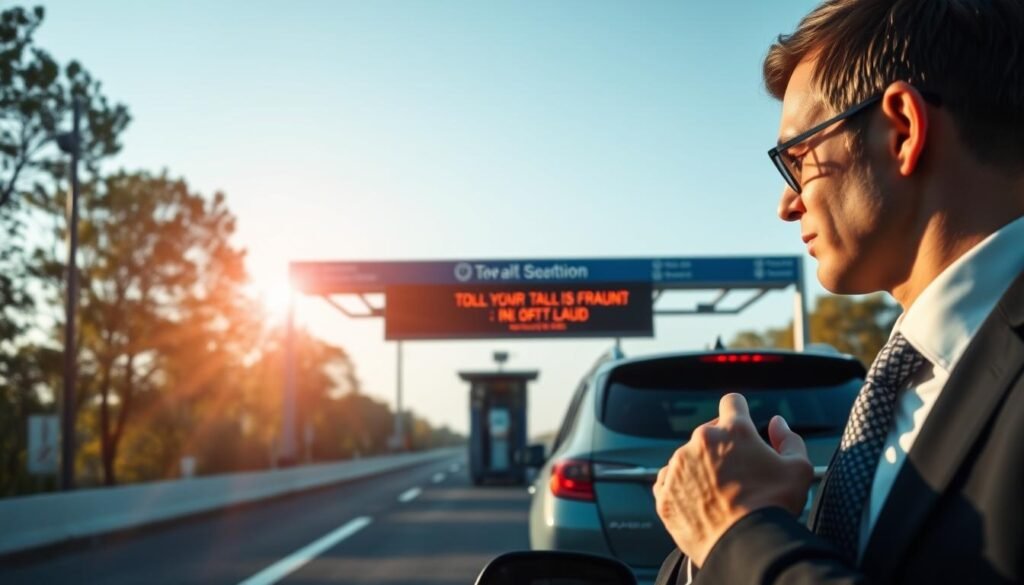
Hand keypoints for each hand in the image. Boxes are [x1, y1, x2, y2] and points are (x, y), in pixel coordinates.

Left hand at [653, 393, 813, 567]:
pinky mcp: (664, 491)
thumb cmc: (773, 508)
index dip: (739, 413)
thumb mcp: (799, 469)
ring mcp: (677, 466)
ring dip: (700, 468)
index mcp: (733, 430)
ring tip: (719, 495)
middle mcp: (700, 441)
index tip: (741, 426)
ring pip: (688, 457)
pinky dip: (682, 489)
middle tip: (737, 473)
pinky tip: (700, 504)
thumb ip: (789, 439)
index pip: (732, 402)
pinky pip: (669, 482)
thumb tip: (776, 424)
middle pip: (709, 432)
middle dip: (722, 446)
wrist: (745, 548)